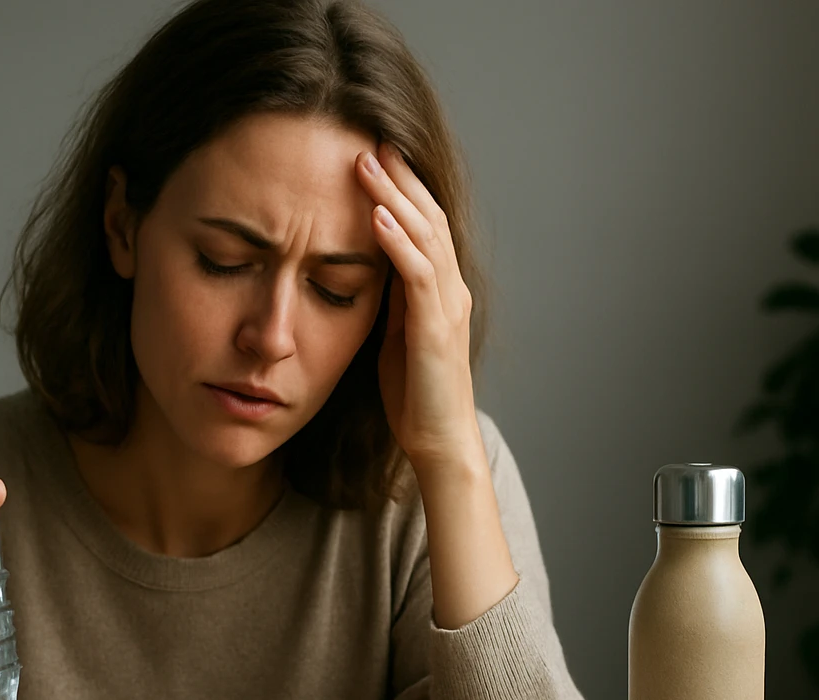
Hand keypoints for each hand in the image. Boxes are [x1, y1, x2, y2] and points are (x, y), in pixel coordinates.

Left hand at [356, 142, 481, 472]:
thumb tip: (366, 264)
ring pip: (426, 236)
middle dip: (400, 177)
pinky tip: (377, 215)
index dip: (403, 188)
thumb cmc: (415, 395)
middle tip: (371, 139)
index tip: (374, 154)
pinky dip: (398, 241)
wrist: (439, 441)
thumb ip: (390, 298)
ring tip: (367, 162)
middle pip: (430, 218)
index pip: (425, 225)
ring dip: (395, 196)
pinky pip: (418, 274)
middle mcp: (452, 290)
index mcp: (442, 290)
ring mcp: (448, 307)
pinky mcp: (435, 328)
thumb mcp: (396, 334)